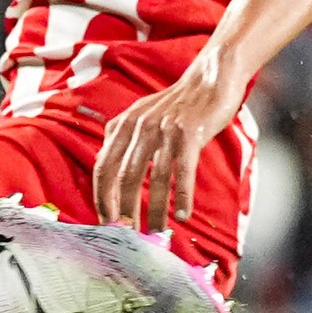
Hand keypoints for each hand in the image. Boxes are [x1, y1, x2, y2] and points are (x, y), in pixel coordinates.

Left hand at [93, 61, 244, 231]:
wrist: (210, 79)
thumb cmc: (176, 105)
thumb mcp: (140, 117)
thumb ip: (125, 141)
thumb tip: (112, 177)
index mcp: (122, 125)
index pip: (103, 166)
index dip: (102, 196)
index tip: (105, 220)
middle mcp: (139, 127)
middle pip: (126, 176)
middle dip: (125, 208)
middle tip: (128, 233)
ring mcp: (165, 130)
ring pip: (155, 178)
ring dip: (155, 209)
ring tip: (156, 231)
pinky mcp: (190, 133)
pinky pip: (183, 171)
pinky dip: (182, 196)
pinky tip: (183, 215)